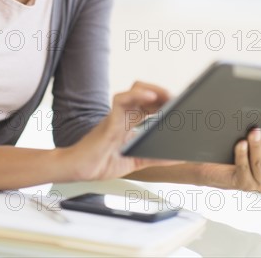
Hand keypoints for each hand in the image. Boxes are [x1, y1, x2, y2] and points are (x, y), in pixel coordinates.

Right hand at [67, 82, 183, 181]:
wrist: (78, 169)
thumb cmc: (100, 162)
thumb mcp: (135, 161)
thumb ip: (155, 157)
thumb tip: (177, 157)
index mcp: (130, 122)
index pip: (151, 105)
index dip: (166, 102)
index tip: (183, 106)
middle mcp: (124, 114)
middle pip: (146, 93)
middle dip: (164, 94)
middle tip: (181, 101)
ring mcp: (117, 114)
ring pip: (136, 89)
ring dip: (155, 90)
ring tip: (169, 96)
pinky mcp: (110, 118)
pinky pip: (122, 99)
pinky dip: (137, 95)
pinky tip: (151, 97)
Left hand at [200, 117, 260, 191]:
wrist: (216, 171)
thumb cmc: (236, 153)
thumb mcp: (255, 143)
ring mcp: (259, 182)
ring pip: (259, 162)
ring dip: (257, 146)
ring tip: (255, 131)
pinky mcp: (244, 184)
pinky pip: (243, 168)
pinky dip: (242, 155)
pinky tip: (241, 144)